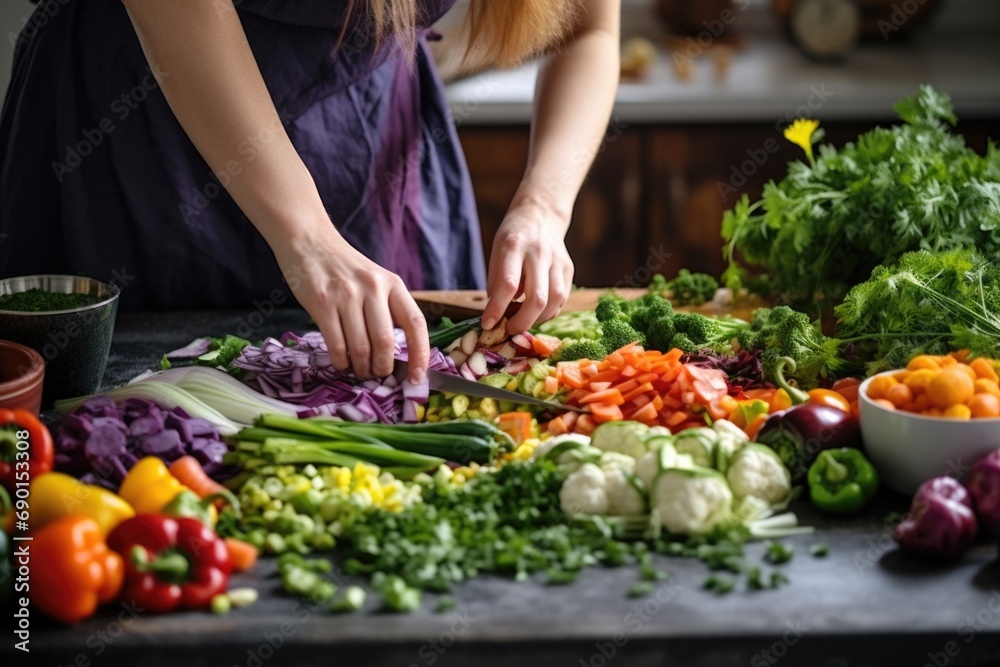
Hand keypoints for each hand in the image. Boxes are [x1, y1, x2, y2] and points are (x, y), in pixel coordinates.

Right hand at [271, 227, 428, 382]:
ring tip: (360, 372)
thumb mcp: (377, 280)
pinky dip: (341, 362)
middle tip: (378, 375)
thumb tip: (399, 355)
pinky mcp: (322, 303)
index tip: (417, 376)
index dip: (419, 354)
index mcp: (393, 284)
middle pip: (385, 342)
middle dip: (382, 367)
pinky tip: (342, 363)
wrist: (310, 243)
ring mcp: (346, 295)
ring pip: (360, 347)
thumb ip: (389, 309)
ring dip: (361, 368)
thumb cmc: (346, 268)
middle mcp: (372, 288)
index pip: (415, 323)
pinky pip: (336, 345)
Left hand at [482, 204, 573, 333]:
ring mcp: (557, 261)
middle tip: (508, 330)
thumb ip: (496, 283)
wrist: (540, 215)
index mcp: (514, 247)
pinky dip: (548, 312)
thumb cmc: (513, 238)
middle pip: (537, 298)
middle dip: (521, 322)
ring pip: (554, 301)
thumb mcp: (496, 253)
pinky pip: (561, 299)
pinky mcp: (569, 268)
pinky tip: (537, 311)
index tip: (488, 324)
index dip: (497, 309)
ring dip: (537, 319)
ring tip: (523, 320)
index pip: (508, 285)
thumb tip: (496, 316)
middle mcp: (539, 253)